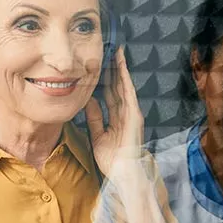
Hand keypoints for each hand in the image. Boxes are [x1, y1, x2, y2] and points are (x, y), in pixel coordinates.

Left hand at [84, 47, 144, 176]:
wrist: (122, 172)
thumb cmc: (112, 159)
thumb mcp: (97, 135)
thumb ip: (94, 117)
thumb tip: (88, 100)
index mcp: (117, 118)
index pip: (110, 94)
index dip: (105, 79)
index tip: (99, 65)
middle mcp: (126, 113)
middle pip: (118, 86)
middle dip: (113, 69)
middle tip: (107, 50)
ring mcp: (131, 113)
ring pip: (124, 85)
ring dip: (120, 68)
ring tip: (116, 51)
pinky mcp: (134, 115)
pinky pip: (128, 92)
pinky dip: (125, 78)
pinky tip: (122, 66)